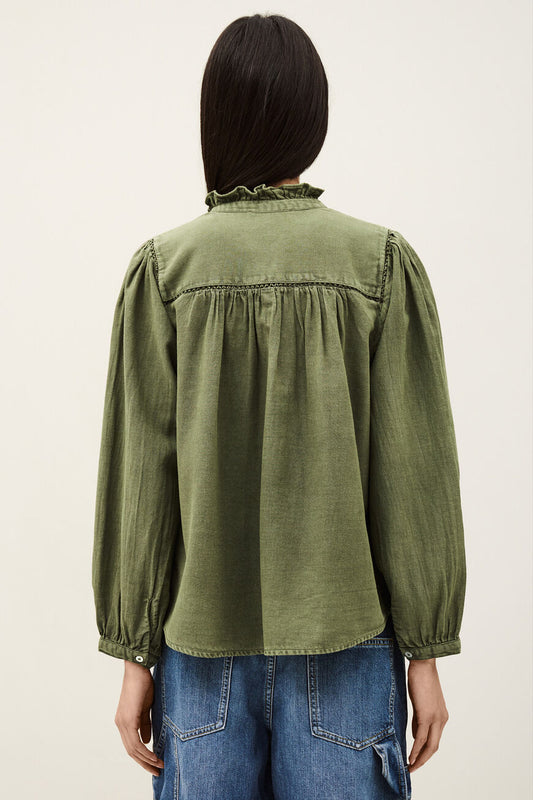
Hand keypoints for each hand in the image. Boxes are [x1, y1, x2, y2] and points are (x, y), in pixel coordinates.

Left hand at [114, 660, 164, 775]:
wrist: (138, 670)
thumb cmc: (143, 685)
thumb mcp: (146, 708)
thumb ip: (145, 724)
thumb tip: (146, 742)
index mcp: (123, 721)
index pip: (131, 745)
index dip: (142, 757)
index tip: (154, 763)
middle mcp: (120, 724)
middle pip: (131, 751)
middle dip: (144, 763)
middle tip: (157, 771)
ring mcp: (123, 722)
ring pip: (133, 749)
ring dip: (146, 760)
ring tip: (159, 765)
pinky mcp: (128, 720)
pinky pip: (135, 742)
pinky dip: (145, 752)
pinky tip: (154, 756)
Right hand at [406, 658, 448, 771]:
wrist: (423, 664)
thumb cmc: (420, 679)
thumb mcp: (421, 702)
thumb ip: (419, 719)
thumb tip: (415, 735)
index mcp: (441, 716)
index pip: (434, 739)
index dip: (426, 751)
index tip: (416, 759)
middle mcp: (441, 720)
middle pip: (434, 747)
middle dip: (424, 759)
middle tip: (412, 768)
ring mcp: (435, 718)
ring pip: (429, 746)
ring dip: (419, 758)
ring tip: (410, 766)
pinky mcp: (426, 715)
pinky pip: (421, 738)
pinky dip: (415, 749)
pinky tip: (410, 757)